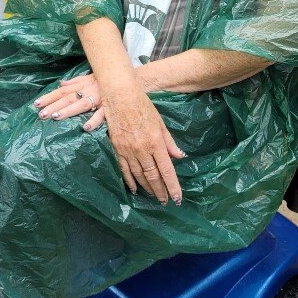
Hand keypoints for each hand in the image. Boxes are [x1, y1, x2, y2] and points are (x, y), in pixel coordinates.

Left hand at [34, 74, 104, 130]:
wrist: (128, 79)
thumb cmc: (106, 80)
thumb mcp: (90, 78)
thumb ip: (75, 82)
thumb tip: (61, 83)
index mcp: (82, 85)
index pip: (62, 91)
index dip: (49, 97)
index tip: (36, 104)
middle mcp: (88, 91)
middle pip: (68, 98)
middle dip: (54, 106)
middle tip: (41, 114)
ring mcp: (98, 99)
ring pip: (80, 105)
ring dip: (68, 111)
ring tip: (55, 117)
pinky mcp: (109, 107)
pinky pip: (101, 115)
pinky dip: (93, 121)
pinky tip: (85, 128)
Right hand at [103, 85, 185, 205]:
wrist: (120, 95)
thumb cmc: (143, 105)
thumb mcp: (160, 122)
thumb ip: (169, 142)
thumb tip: (179, 157)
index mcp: (156, 142)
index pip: (166, 170)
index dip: (172, 186)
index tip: (177, 199)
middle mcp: (142, 149)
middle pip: (152, 176)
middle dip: (160, 191)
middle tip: (165, 201)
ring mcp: (128, 150)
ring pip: (138, 175)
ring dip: (147, 188)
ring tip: (154, 196)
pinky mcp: (117, 148)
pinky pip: (124, 169)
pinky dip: (130, 181)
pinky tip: (134, 189)